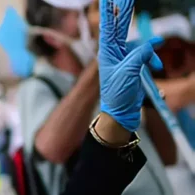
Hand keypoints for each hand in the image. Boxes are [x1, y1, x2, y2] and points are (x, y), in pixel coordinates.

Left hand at [98, 0, 162, 131]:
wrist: (120, 113)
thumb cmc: (118, 94)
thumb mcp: (128, 72)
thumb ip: (140, 55)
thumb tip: (153, 43)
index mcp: (107, 52)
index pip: (109, 26)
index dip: (109, 11)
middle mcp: (114, 52)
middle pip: (120, 26)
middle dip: (125, 12)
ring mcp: (124, 58)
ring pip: (139, 43)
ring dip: (150, 52)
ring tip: (154, 65)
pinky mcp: (133, 65)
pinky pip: (147, 55)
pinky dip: (153, 59)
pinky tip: (156, 67)